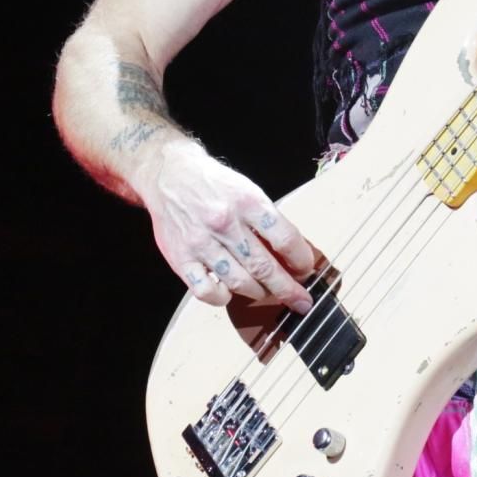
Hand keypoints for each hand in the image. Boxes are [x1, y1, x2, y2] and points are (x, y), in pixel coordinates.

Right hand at [136, 140, 318, 312]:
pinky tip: (229, 292)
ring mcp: (201, 242)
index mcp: (247, 201)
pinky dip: (222, 298)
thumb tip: (293, 253)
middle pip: (264, 266)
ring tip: (268, 293)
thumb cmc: (214, 184)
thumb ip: (267, 220)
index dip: (301, 260)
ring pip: (239, 282)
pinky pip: (206, 292)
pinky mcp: (181, 258)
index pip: (284, 238)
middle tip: (301, 301)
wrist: (169, 175)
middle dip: (288, 289)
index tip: (306, 270)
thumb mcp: (247, 190)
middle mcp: (224, 222)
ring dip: (259, 293)